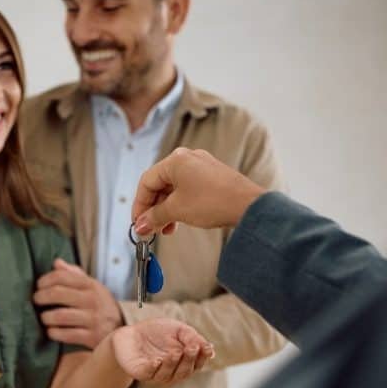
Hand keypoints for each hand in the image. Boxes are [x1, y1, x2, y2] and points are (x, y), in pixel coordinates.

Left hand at [34, 259, 122, 348]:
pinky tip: (51, 331)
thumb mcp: (91, 286)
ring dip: (46, 317)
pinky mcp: (91, 337)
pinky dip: (54, 333)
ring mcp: (93, 319)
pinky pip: (66, 335)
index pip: (62, 276)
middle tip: (36, 300)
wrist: (121, 330)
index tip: (39, 286)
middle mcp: (92, 300)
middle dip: (41, 297)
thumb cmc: (99, 305)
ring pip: (59, 316)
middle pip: (58, 293)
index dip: (45, 280)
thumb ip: (73, 274)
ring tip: (44, 317)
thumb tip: (57, 263)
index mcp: (90, 285)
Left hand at [112, 319, 213, 384]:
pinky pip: (149, 374)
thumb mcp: (178, 330)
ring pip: (168, 375)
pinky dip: (154, 367)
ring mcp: (156, 375)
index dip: (202, 357)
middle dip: (189, 360)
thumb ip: (192, 338)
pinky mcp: (140, 373)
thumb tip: (210, 349)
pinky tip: (158, 360)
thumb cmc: (156, 333)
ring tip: (175, 352)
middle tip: (191, 348)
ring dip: (173, 364)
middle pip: (185, 372)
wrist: (129, 334)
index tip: (206, 348)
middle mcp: (172, 373)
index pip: (197, 364)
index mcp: (183, 363)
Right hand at [131, 147, 265, 235]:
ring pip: (174, 189)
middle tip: (149, 228)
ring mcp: (201, 167)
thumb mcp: (177, 210)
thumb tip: (141, 225)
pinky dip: (179, 205)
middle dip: (153, 209)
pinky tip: (178, 221)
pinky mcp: (211, 177)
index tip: (138, 222)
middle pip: (160, 185)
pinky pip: (187, 190)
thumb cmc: (214, 201)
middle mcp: (187, 159)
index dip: (139, 205)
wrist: (249, 206)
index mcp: (175, 160)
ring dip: (166, 210)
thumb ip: (154, 216)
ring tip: (165, 229)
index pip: (147, 182)